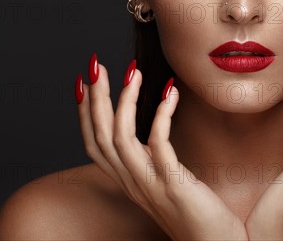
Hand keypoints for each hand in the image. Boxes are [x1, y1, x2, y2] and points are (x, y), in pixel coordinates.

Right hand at [75, 54, 247, 239]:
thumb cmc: (199, 216)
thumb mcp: (167, 185)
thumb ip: (155, 162)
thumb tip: (152, 137)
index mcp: (130, 182)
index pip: (95, 145)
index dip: (84, 114)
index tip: (84, 83)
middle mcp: (133, 184)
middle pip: (99, 137)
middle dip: (95, 99)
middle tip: (95, 65)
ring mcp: (151, 185)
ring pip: (120, 138)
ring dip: (123, 101)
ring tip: (132, 71)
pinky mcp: (173, 186)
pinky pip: (158, 144)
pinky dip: (160, 114)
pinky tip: (171, 92)